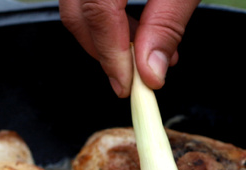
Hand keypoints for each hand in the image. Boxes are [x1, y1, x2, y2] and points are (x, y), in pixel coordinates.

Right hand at [59, 0, 199, 96]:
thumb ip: (167, 24)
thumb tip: (151, 70)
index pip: (97, 12)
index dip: (111, 54)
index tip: (126, 86)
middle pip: (78, 14)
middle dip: (105, 51)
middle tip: (137, 77)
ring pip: (79, 8)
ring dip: (109, 37)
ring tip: (150, 51)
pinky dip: (110, 17)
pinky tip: (141, 27)